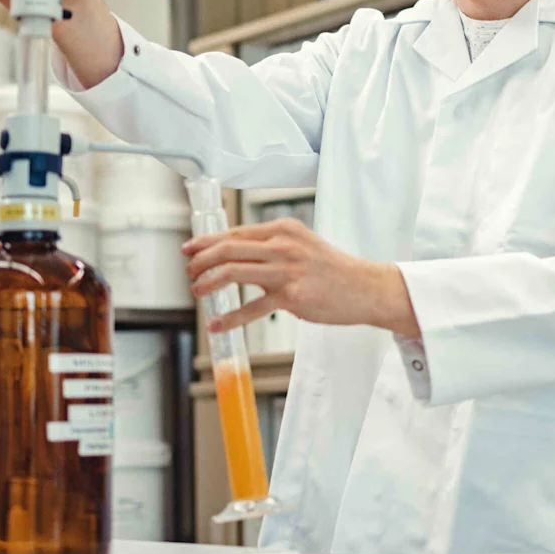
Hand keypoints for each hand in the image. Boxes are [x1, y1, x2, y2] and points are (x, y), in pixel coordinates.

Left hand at [185, 217, 419, 336]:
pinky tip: (216, 324)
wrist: (365, 288)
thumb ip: (274, 246)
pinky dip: (229, 317)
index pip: (235, 232)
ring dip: (208, 282)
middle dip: (201, 260)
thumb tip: (238, 255)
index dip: (207, 241)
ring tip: (198, 292)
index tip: (189, 250)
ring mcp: (287, 270)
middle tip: (190, 272)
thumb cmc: (333, 270)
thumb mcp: (303, 246)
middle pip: (228, 248)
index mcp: (284, 228)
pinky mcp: (292, 296)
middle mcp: (283, 244)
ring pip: (233, 272)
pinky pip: (251, 307)